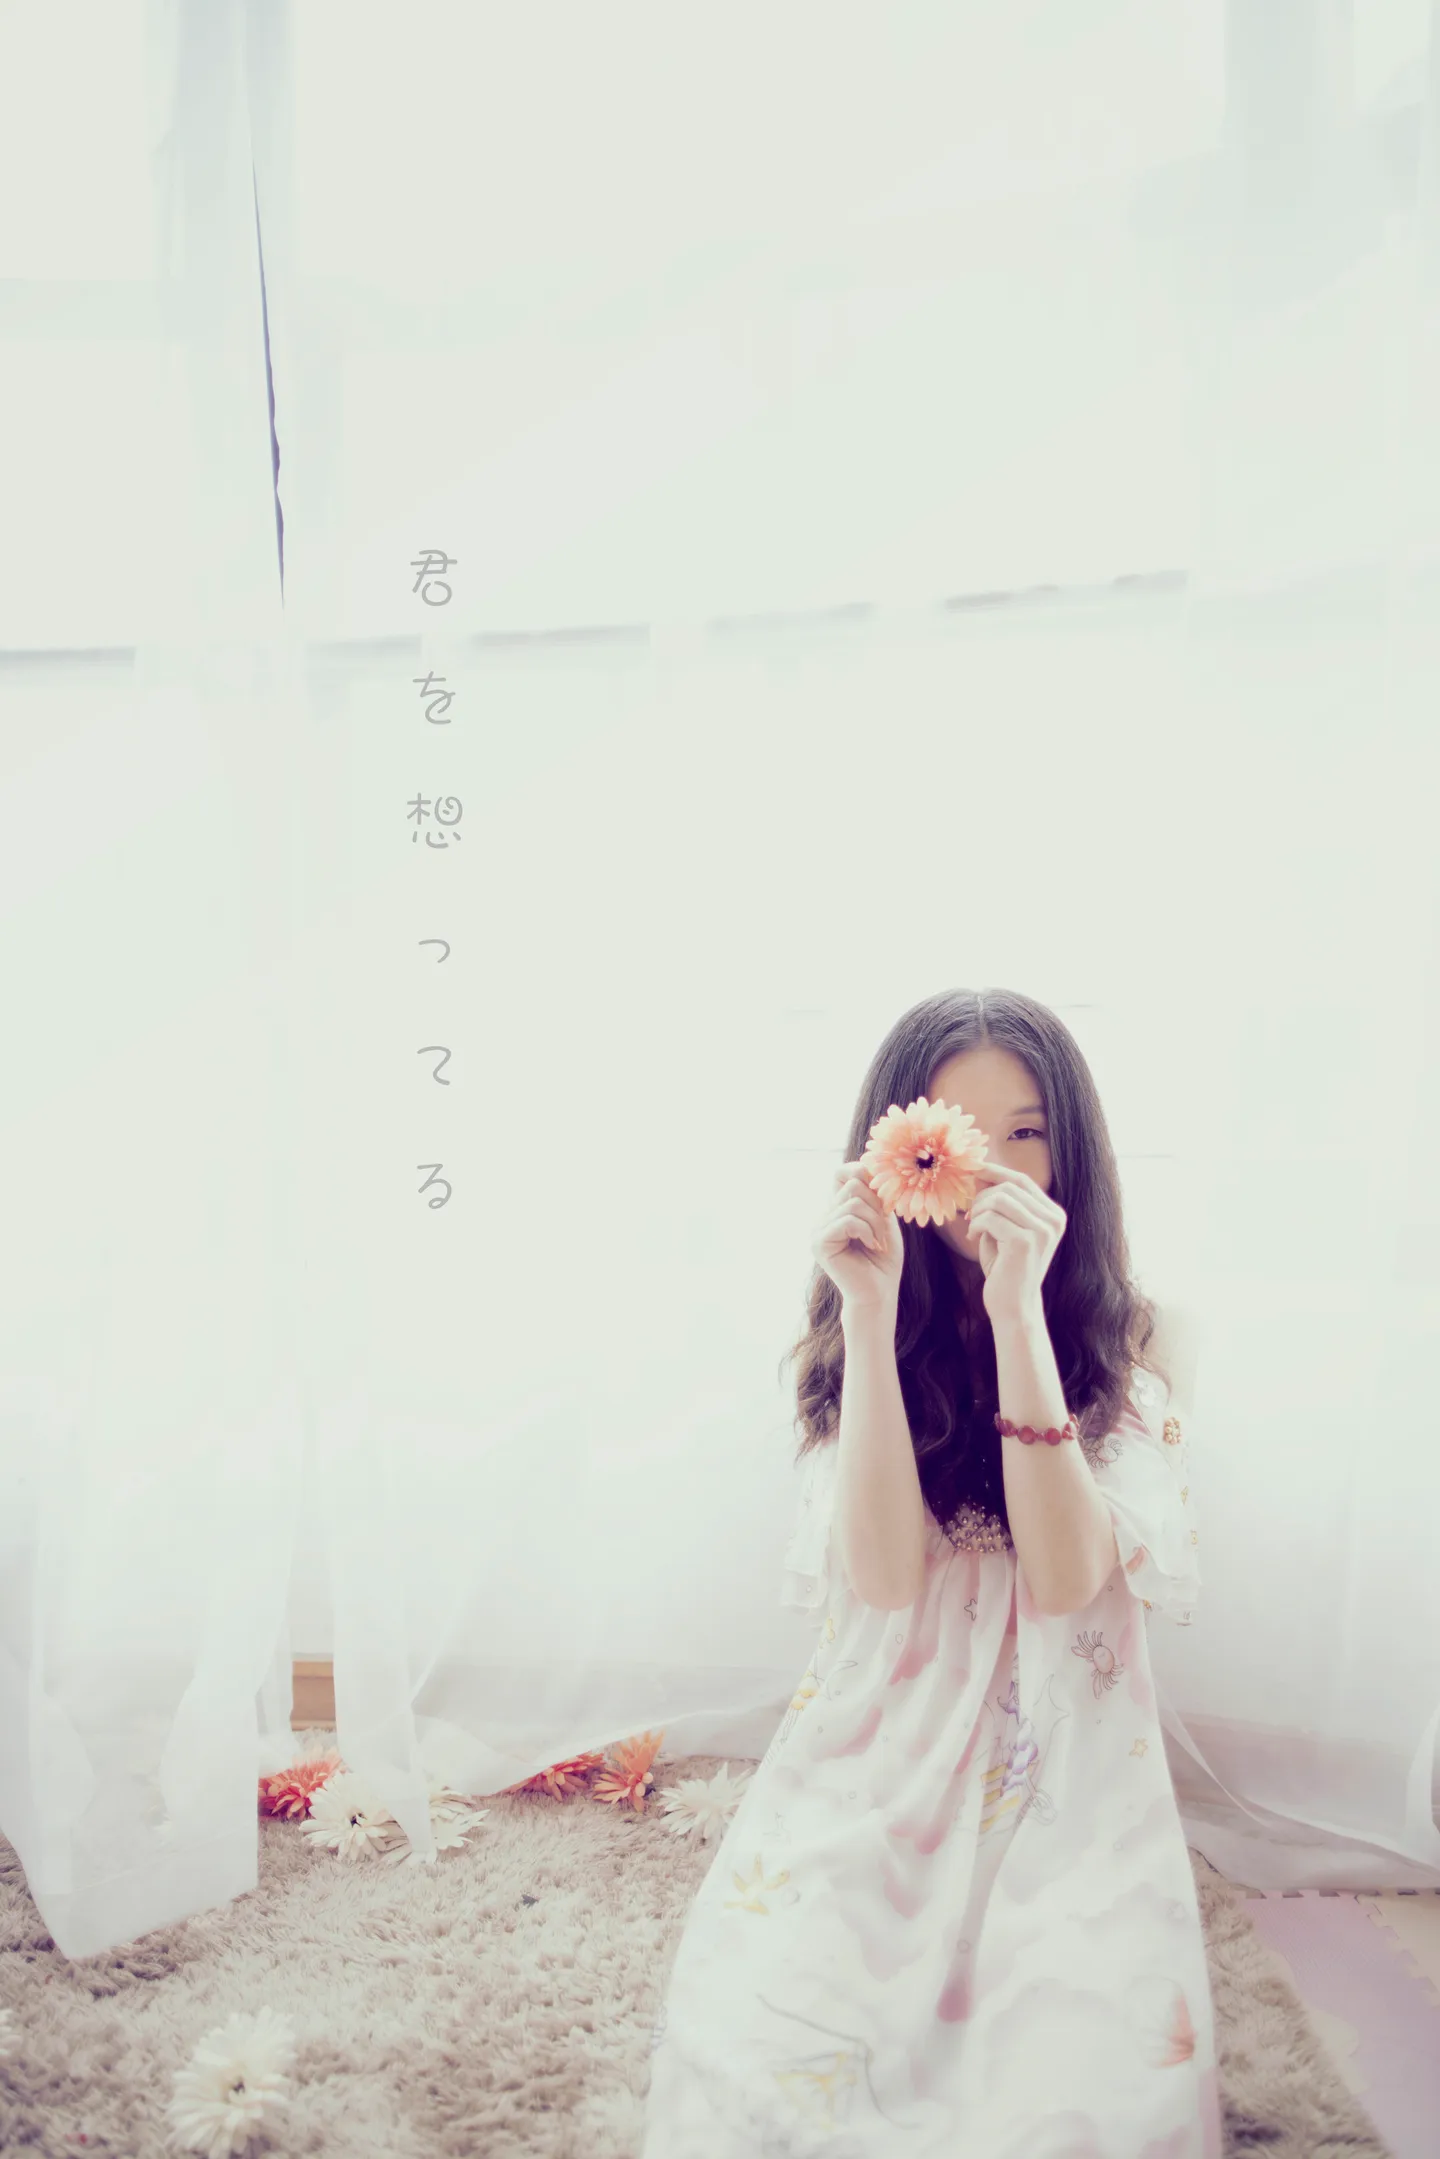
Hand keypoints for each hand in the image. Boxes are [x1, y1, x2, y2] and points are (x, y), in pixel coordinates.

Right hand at [813, 1161, 904, 1310]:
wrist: (879, 1293)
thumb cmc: (884, 1259)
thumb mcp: (883, 1218)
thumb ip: (874, 1194)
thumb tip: (868, 1163)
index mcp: (836, 1209)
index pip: (843, 1172)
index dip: (865, 1177)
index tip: (882, 1202)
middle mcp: (823, 1216)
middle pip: (853, 1184)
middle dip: (877, 1205)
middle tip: (882, 1231)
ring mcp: (818, 1229)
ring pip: (853, 1202)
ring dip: (875, 1223)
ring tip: (878, 1242)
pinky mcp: (819, 1243)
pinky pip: (848, 1221)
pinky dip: (867, 1232)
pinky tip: (872, 1247)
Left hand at [965, 1160, 1065, 1324]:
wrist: (1013, 1306)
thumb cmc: (1006, 1266)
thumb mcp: (1007, 1228)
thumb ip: (1002, 1204)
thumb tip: (981, 1172)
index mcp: (1053, 1215)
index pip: (1022, 1181)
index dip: (996, 1171)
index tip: (974, 1168)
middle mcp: (1053, 1220)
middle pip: (1008, 1187)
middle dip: (982, 1197)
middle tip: (970, 1215)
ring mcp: (1041, 1230)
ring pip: (998, 1199)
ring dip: (978, 1211)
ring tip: (973, 1227)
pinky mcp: (1024, 1242)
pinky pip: (990, 1218)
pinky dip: (975, 1225)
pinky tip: (973, 1236)